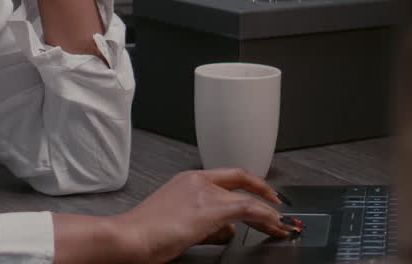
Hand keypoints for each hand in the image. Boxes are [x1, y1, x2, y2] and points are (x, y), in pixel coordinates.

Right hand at [114, 169, 297, 263]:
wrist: (131, 235)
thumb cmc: (146, 231)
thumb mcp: (178, 219)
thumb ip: (204, 219)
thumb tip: (226, 229)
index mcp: (187, 179)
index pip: (228, 175)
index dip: (251, 183)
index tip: (264, 194)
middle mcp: (197, 181)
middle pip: (241, 181)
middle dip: (265, 195)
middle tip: (280, 211)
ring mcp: (204, 193)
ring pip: (247, 198)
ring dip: (268, 214)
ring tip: (279, 227)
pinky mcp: (210, 209)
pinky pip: (248, 209)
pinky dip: (266, 217)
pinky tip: (274, 225)